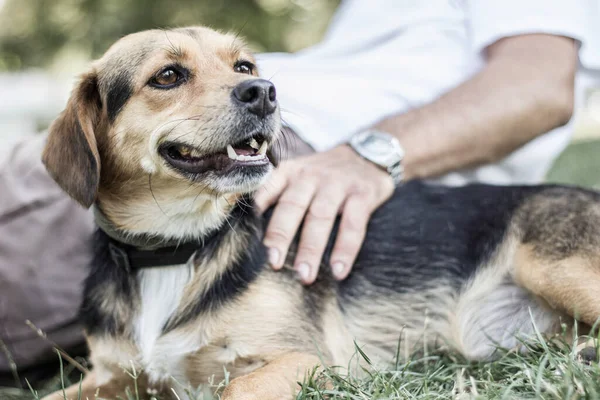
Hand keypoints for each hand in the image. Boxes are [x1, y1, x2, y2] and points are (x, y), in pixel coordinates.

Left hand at [254, 144, 393, 283]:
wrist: (368, 154)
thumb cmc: (325, 175)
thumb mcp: (298, 174)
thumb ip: (276, 194)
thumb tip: (251, 230)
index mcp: (290, 172)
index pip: (268, 191)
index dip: (256, 212)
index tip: (248, 238)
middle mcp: (311, 175)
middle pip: (292, 206)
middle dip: (281, 236)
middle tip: (274, 263)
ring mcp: (338, 184)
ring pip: (320, 217)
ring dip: (311, 248)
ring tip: (304, 275)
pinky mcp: (363, 194)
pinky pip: (353, 225)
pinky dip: (345, 249)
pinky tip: (338, 270)